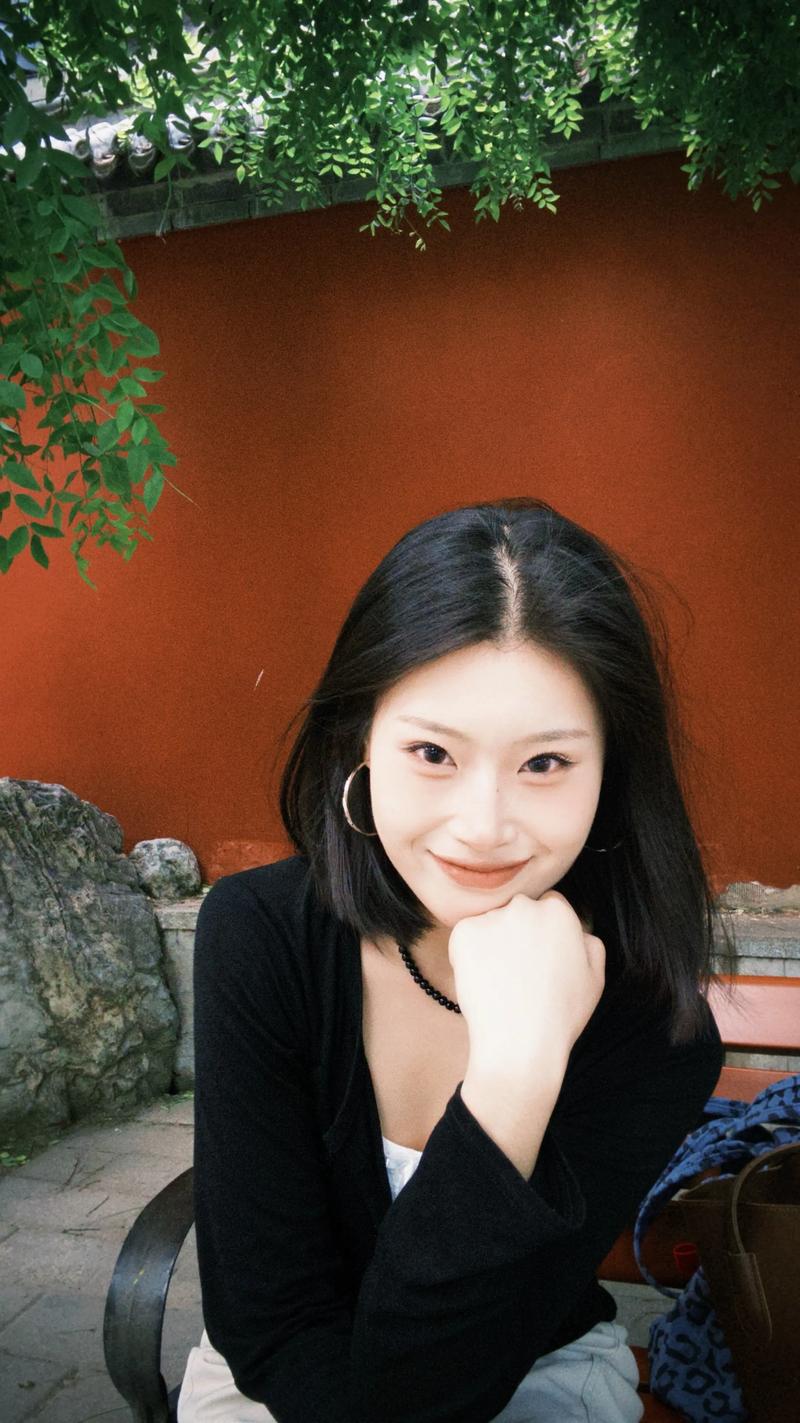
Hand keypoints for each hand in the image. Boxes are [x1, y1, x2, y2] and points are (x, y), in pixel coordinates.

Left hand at [448, 890, 605, 1076]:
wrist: (520, 1043)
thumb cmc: (560, 1015)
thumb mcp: (595, 977)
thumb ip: (589, 943)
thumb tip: (577, 931)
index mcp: (559, 911)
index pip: (548, 905)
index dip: (543, 933)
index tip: (538, 957)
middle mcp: (525, 906)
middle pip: (518, 910)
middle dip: (518, 932)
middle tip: (518, 971)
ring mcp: (492, 918)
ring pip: (491, 924)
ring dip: (493, 943)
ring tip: (501, 982)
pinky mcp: (463, 933)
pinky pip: (466, 937)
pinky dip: (469, 955)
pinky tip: (483, 981)